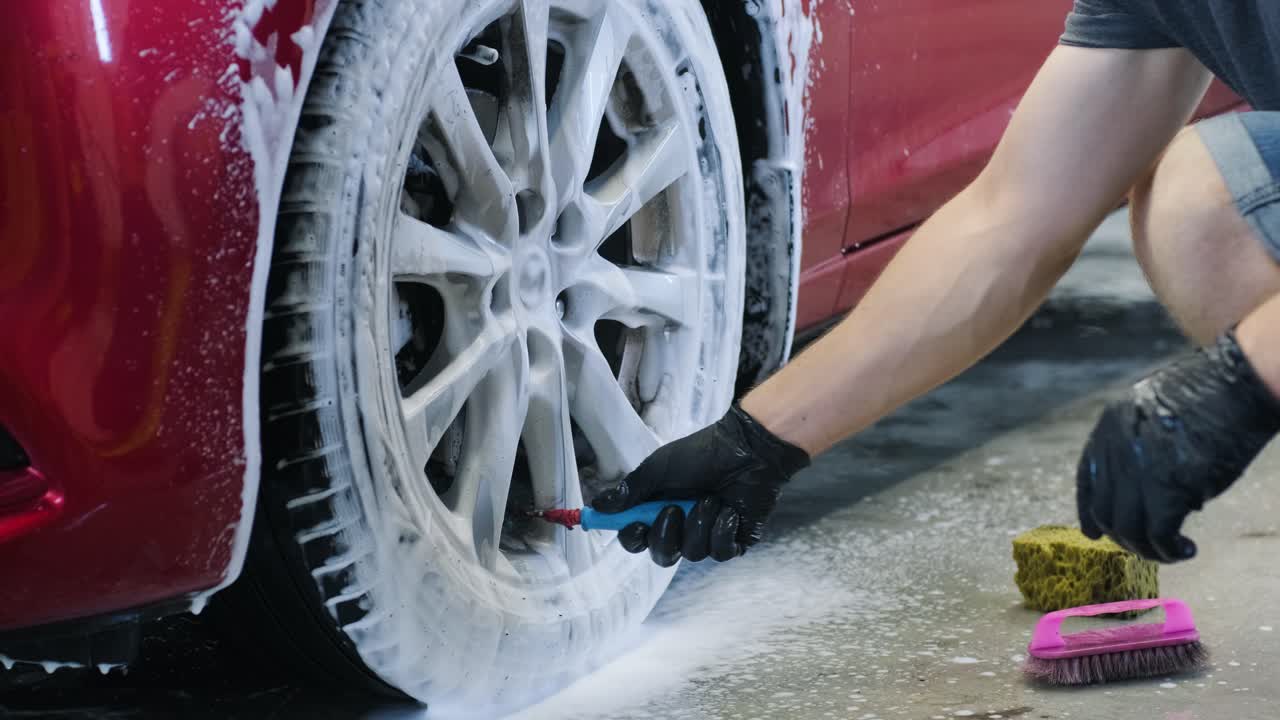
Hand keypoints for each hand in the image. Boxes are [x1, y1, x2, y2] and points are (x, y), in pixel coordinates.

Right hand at [592, 405, 809, 566]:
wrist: (747, 449)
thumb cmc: (701, 454)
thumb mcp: (659, 468)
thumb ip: (630, 490)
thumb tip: (597, 506)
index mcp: (658, 510)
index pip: (636, 538)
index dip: (632, 537)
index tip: (635, 525)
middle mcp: (681, 527)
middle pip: (662, 555)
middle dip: (665, 535)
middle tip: (673, 509)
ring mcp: (707, 535)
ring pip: (693, 553)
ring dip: (700, 523)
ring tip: (712, 498)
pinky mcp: (734, 540)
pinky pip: (720, 552)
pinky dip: (723, 530)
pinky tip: (730, 509)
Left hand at [1076, 331, 1279, 562]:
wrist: (1234, 386)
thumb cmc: (1208, 396)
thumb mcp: (1155, 416)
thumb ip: (1141, 451)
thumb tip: (1150, 494)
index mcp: (1109, 428)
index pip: (1086, 479)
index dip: (1088, 511)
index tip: (1094, 532)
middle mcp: (1114, 452)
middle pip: (1103, 510)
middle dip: (1122, 535)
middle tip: (1146, 546)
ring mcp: (1136, 471)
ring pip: (1127, 528)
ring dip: (1146, 549)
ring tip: (1170, 552)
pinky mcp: (1166, 490)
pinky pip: (1157, 534)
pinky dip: (1169, 550)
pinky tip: (1185, 550)